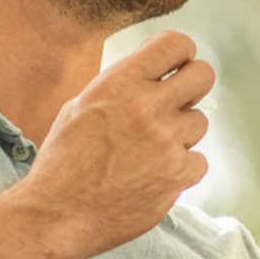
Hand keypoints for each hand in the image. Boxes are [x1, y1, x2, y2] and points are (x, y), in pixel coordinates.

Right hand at [19, 31, 212, 258]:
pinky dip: (182, 170)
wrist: (56, 215)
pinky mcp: (177, 175)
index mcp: (119, 83)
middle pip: (204, 76)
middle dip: (193, 87)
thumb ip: (120, 86)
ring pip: (200, 122)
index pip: (176, 43)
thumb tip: (154, 73)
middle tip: (178, 103)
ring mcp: (165, 141)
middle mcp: (146, 106)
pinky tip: (154, 176)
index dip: (182, 54)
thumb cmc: (63, 162)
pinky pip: (199, 161)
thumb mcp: (80, 107)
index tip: (176, 68)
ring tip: (149, 151)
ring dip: (182, 135)